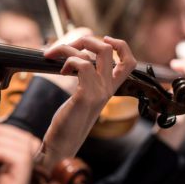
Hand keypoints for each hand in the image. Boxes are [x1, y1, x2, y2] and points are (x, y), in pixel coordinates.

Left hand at [39, 36, 135, 165]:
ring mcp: (99, 92)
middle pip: (109, 49)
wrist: (62, 144)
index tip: (104, 39)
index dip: (120, 45)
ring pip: (95, 53)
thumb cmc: (70, 120)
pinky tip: (61, 71)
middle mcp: (108, 88)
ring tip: (55, 56)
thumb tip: (77, 55)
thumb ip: (86, 78)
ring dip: (69, 48)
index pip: (129, 61)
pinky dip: (69, 61)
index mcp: (110, 88)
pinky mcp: (86, 95)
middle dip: (86, 40)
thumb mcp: (83, 95)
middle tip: (68, 47)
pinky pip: (83, 65)